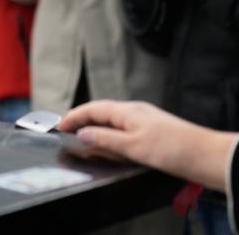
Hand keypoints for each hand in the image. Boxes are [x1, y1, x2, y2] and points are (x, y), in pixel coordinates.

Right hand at [57, 100, 233, 190]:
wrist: (206, 155)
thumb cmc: (172, 149)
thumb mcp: (132, 146)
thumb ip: (104, 139)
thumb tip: (82, 134)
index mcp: (127, 110)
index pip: (91, 109)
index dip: (72, 116)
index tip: (57, 126)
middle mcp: (134, 110)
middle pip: (101, 111)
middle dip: (81, 119)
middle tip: (66, 130)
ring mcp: (144, 119)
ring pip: (112, 119)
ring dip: (95, 126)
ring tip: (82, 137)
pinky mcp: (152, 129)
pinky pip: (123, 127)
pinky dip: (109, 133)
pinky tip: (110, 144)